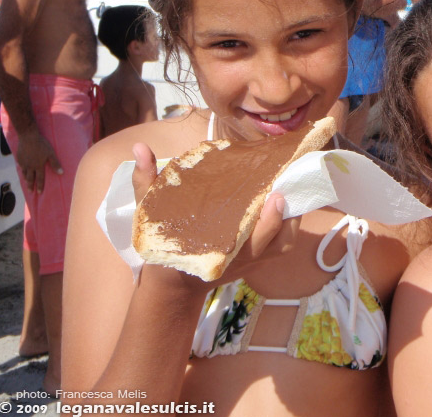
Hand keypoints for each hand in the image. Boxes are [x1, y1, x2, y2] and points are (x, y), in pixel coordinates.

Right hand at [17, 129, 61, 192]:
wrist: (28, 137)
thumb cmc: (42, 144)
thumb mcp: (51, 154)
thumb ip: (55, 164)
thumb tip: (61, 173)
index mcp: (38, 166)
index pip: (39, 179)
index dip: (40, 186)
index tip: (39, 192)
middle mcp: (30, 166)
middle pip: (30, 178)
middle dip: (31, 186)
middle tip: (30, 191)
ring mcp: (24, 162)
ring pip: (24, 173)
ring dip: (26, 179)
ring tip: (27, 182)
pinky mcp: (19, 158)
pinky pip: (20, 166)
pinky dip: (22, 170)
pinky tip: (23, 171)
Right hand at [131, 142, 286, 288]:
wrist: (174, 283)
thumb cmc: (163, 244)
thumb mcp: (149, 215)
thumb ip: (145, 183)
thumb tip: (139, 149)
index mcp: (214, 253)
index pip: (249, 242)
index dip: (267, 222)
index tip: (275, 196)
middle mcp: (238, 260)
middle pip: (275, 244)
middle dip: (285, 218)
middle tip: (287, 187)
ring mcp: (251, 262)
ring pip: (283, 245)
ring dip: (292, 220)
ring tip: (292, 189)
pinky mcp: (257, 260)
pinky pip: (281, 245)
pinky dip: (289, 225)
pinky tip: (288, 200)